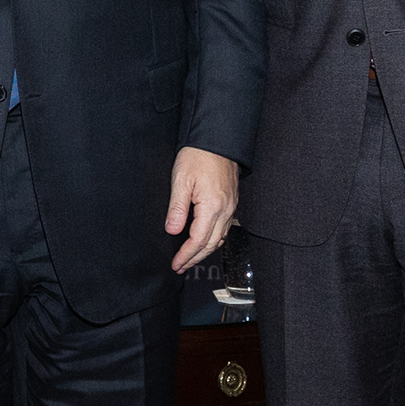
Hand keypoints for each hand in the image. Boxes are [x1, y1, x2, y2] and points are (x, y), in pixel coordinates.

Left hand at [167, 146, 238, 273]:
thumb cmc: (199, 155)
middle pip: (210, 244)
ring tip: (190, 258)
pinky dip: (213, 238)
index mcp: (212, 207)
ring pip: (219, 238)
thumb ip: (177, 209)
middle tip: (180, 266)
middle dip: (195, 258)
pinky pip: (225, 227)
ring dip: (204, 251)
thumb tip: (172, 231)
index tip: (175, 264)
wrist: (218, 139)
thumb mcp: (181, 180)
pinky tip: (204, 239)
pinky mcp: (231, 201)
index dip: (186, 255)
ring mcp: (231, 206)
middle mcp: (225, 210)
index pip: (198, 241)